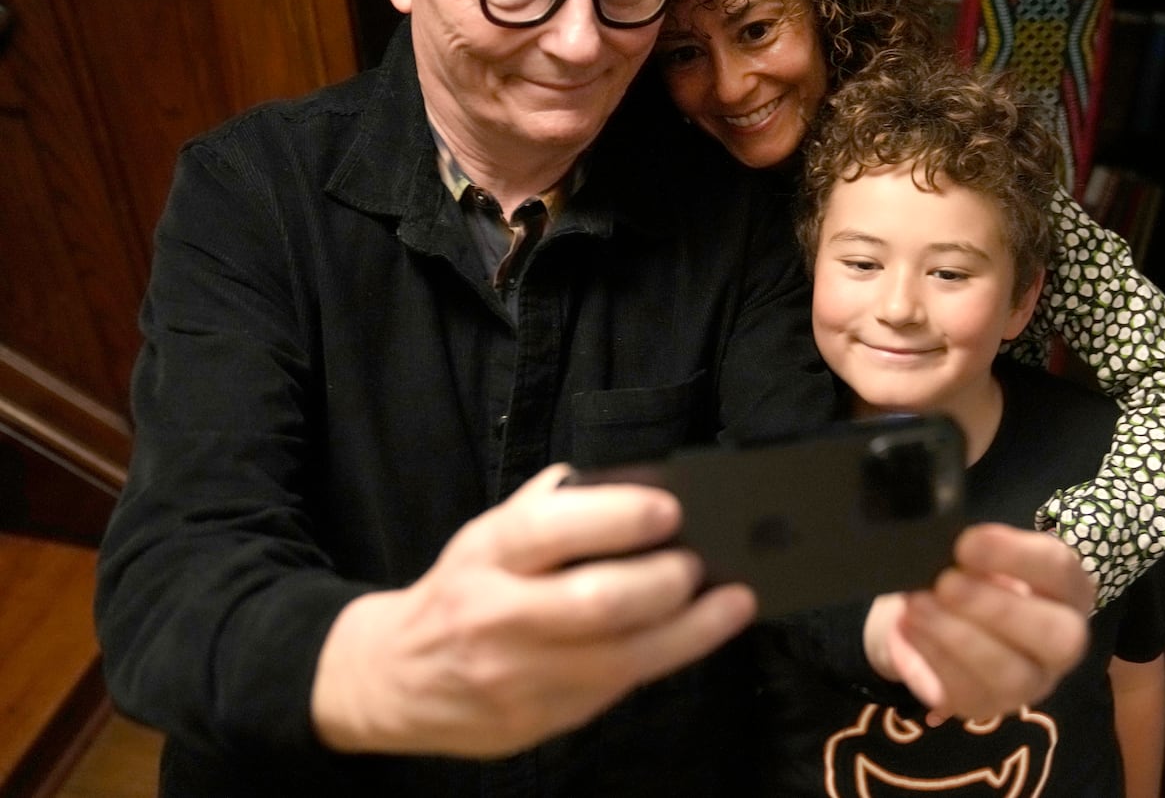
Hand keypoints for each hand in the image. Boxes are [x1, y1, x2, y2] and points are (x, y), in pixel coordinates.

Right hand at [310, 463, 755, 756]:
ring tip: (730, 603)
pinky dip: (664, 660)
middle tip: (699, 563)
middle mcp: (498, 616)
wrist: (391, 678)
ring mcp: (517, 677)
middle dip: (665, 581)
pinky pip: (616, 692)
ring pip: (621, 659)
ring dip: (690, 629)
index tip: (670, 510)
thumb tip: (633, 485)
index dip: (618, 517)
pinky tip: (695, 636)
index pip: (552, 527)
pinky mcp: (537, 722)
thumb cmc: (462, 590)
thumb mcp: (487, 536)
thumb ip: (550, 509)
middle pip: (598, 601)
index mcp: (488, 554)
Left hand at [866, 524, 1092, 721]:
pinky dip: (935, 659)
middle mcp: (1063, 642)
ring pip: (1012, 676)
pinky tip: (910, 630)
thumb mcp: (979, 549)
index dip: (1015, 556)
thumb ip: (977, 544)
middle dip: (997, 609)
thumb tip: (952, 537)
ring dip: (959, 638)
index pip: (1061, 571)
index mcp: (1069, 589)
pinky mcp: (990, 706)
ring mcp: (1031, 682)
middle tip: (947, 582)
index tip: (966, 542)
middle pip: (1057, 637)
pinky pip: (969, 695)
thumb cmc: (971, 570)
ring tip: (918, 605)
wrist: (941, 610)